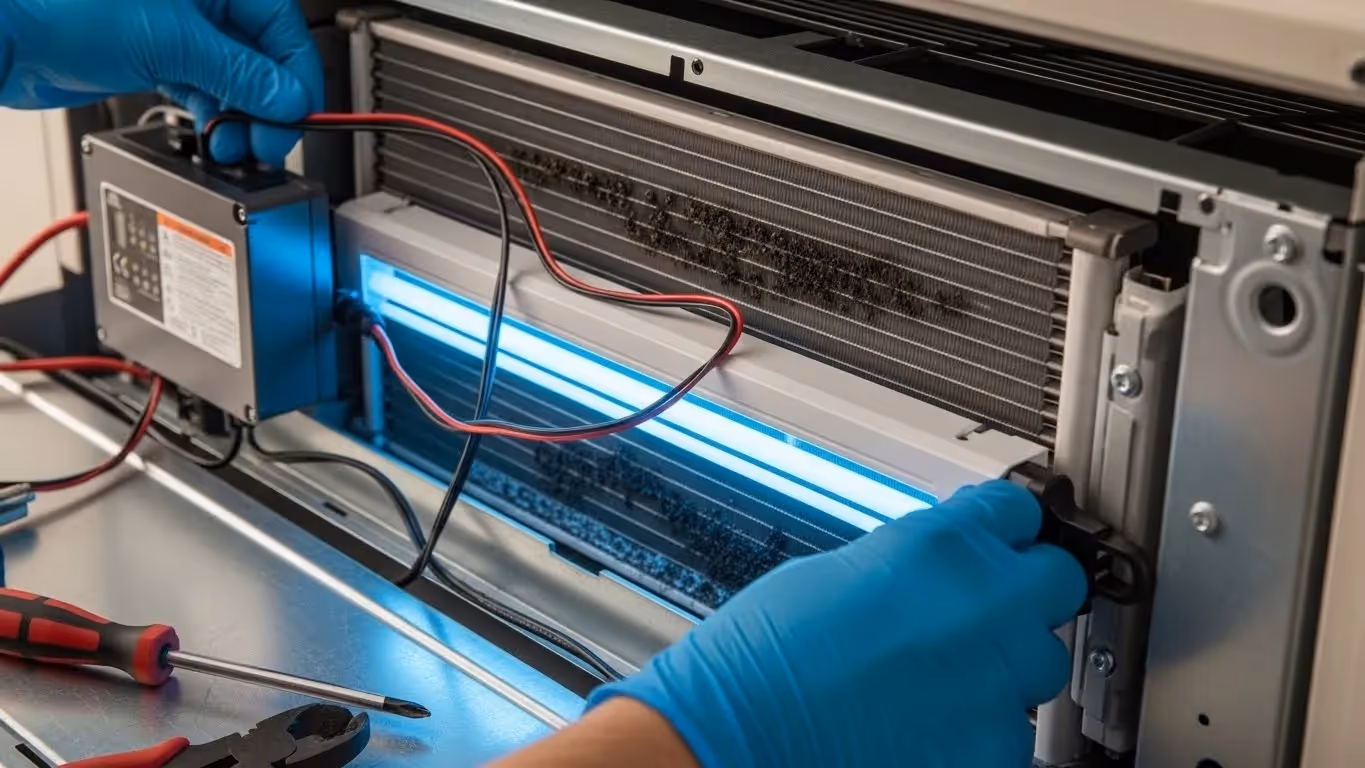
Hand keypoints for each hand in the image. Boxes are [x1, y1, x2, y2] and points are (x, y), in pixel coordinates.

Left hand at [0, 0, 320, 163]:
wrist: (0, 34)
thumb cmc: (60, 4)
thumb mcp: (172, 42)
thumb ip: (240, 74)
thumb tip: (288, 98)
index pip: (281, 25)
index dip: (294, 74)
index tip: (297, 114)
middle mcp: (197, 1)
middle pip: (260, 56)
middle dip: (267, 104)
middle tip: (266, 140)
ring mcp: (173, 30)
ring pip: (232, 79)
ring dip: (240, 118)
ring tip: (233, 145)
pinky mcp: (151, 59)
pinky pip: (201, 91)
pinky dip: (212, 117)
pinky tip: (213, 136)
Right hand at [589, 480, 1086, 767]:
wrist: (737, 737)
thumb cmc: (762, 658)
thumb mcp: (834, 572)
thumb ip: (907, 565)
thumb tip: (932, 572)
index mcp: (941, 546)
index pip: (1018, 514)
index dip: (1006, 532)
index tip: (1005, 543)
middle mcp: (984, 606)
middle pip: (1056, 583)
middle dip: (1023, 597)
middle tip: (981, 617)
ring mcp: (996, 683)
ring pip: (1039, 665)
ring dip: (1002, 669)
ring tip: (939, 684)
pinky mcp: (993, 753)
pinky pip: (1013, 734)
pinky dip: (979, 731)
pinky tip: (927, 729)